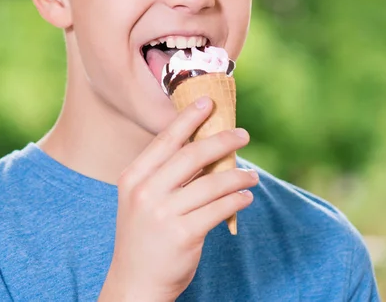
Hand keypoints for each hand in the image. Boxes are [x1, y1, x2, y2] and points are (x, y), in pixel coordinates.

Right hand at [98, 97, 257, 301]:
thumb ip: (164, 174)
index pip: (166, 140)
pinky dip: (237, 200)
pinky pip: (219, 208)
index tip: (208, 102)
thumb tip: (204, 148)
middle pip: (192, 155)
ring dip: (237, 176)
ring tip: (252, 175)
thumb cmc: (144, 236)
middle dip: (222, 140)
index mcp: (133, 177)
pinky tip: (245, 197)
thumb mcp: (142, 200)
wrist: (135, 283)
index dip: (188, 118)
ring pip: (211, 183)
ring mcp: (163, 214)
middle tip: (242, 135)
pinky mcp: (183, 234)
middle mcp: (145, 192)